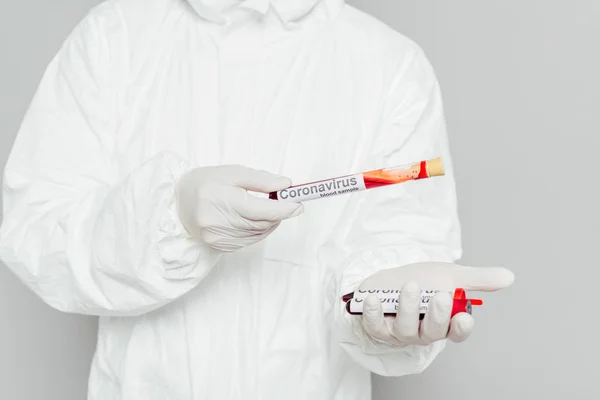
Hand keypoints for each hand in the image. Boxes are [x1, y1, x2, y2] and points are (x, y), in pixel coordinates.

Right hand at [175, 165, 302, 251]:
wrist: (178, 201)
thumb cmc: (207, 182)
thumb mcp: (233, 173)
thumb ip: (261, 180)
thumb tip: (286, 186)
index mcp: (220, 198)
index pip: (260, 209)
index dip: (283, 209)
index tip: (298, 204)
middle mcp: (216, 221)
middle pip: (261, 223)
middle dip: (279, 214)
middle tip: (289, 203)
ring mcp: (216, 237)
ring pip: (257, 234)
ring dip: (270, 223)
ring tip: (270, 209)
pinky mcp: (218, 246)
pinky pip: (248, 241)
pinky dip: (259, 231)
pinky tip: (256, 220)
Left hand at [356, 261, 514, 345]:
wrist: (390, 277)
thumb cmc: (422, 280)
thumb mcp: (450, 275)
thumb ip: (477, 279)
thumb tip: (508, 277)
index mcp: (444, 322)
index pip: (457, 332)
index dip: (461, 328)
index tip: (465, 318)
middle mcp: (422, 331)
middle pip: (432, 332)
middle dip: (437, 316)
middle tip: (440, 295)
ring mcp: (399, 331)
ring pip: (405, 329)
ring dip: (408, 308)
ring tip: (411, 286)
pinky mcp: (377, 326)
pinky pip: (374, 326)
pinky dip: (373, 314)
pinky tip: (373, 299)